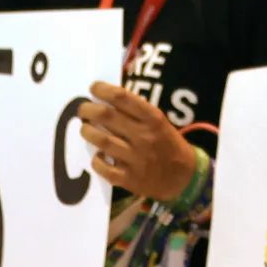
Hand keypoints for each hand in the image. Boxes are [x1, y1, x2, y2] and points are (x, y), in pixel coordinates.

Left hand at [79, 82, 202, 199]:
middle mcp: (143, 136)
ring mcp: (135, 159)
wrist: (184, 177)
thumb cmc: (169, 145)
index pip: (122, 98)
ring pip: (101, 140)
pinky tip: (98, 154)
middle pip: (106, 116)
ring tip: (85, 128)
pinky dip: (95, 159)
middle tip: (82, 109)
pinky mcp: (128, 179)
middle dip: (88, 109)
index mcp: (153, 119)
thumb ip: (138, 113)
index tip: (93, 87)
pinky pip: (102, 168)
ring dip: (87, 132)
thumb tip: (109, 100)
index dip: (103, 90)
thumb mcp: (160, 123)